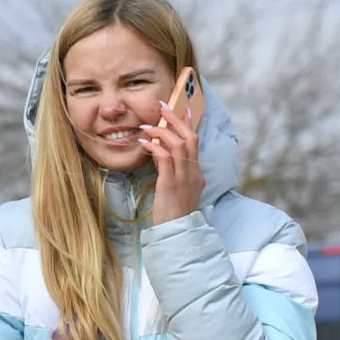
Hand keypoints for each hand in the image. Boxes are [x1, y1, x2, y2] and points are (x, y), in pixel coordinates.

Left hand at [140, 72, 203, 222]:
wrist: (177, 232)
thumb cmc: (173, 214)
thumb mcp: (177, 191)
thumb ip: (173, 174)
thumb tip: (162, 159)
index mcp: (196, 173)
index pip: (194, 143)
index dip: (188, 125)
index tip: (183, 109)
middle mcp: (193, 172)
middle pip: (189, 138)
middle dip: (176, 120)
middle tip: (163, 107)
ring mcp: (184, 177)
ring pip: (178, 145)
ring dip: (162, 132)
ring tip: (146, 125)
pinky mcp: (171, 184)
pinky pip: (165, 159)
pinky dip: (155, 148)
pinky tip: (143, 143)